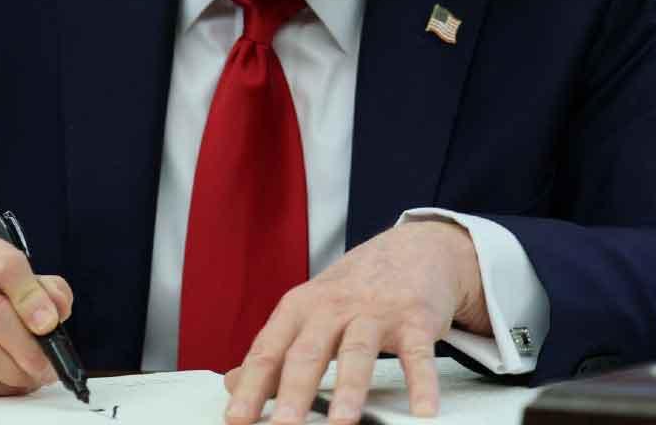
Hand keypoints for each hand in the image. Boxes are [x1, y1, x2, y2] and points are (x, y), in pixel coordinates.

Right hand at [0, 229, 73, 394]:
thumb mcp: (11, 276)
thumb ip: (44, 288)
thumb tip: (58, 310)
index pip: (5, 266)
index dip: (32, 297)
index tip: (50, 323)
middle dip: (28, 345)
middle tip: (50, 363)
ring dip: (17, 372)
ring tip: (34, 374)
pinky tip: (7, 379)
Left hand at [223, 221, 490, 423]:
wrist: (413, 248)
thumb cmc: (354, 288)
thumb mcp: (308, 310)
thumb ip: (274, 348)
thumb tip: (233, 382)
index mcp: (300, 307)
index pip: (269, 350)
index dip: (251, 386)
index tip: (237, 418)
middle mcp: (333, 307)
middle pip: (308, 353)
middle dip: (294, 393)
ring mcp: (375, 312)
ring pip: (357, 352)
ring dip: (349, 389)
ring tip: (341, 423)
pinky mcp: (415, 318)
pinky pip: (417, 354)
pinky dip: (421, 383)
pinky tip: (422, 411)